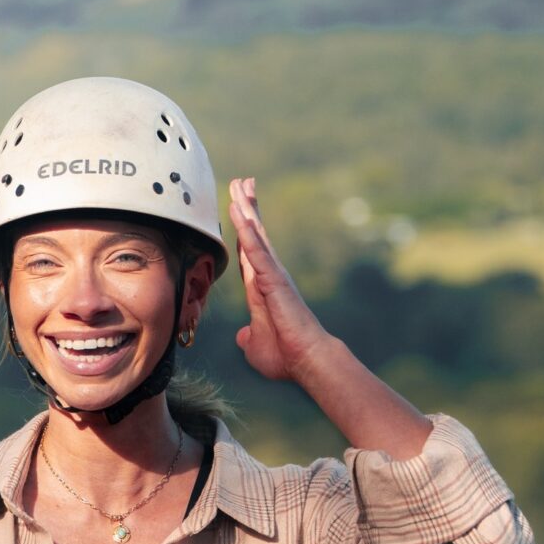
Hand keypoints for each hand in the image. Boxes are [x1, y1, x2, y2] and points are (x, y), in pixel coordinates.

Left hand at [230, 178, 331, 384]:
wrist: (305, 361)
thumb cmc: (285, 357)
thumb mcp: (255, 346)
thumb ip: (248, 338)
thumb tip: (242, 337)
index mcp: (261, 289)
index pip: (248, 253)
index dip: (242, 231)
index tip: (238, 210)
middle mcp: (268, 276)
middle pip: (254, 235)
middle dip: (247, 208)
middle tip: (241, 182)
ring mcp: (272, 275)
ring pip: (255, 235)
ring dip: (246, 210)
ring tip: (240, 184)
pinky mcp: (273, 278)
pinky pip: (256, 249)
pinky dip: (247, 230)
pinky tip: (239, 212)